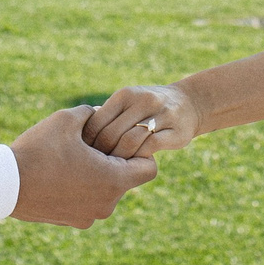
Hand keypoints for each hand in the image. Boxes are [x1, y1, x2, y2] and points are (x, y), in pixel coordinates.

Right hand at [10, 107, 155, 227]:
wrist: (4, 185)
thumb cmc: (38, 150)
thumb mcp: (66, 119)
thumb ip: (91, 112)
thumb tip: (100, 112)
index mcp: (113, 180)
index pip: (149, 169)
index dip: (140, 152)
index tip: (121, 142)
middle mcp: (107, 204)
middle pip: (126, 180)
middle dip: (114, 162)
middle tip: (90, 146)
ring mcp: (89, 217)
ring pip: (106, 192)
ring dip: (96, 176)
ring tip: (71, 160)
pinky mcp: (73, 222)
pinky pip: (88, 203)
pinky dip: (81, 190)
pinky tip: (59, 175)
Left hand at [83, 83, 198, 158]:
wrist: (188, 103)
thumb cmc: (146, 109)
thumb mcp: (126, 104)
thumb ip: (105, 118)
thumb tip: (75, 140)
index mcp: (125, 95)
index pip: (96, 122)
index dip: (87, 143)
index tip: (83, 157)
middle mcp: (143, 101)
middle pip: (111, 134)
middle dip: (100, 155)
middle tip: (96, 169)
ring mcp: (161, 115)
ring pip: (129, 141)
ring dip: (119, 159)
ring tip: (114, 169)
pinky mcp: (176, 131)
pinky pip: (149, 148)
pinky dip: (138, 158)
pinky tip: (135, 165)